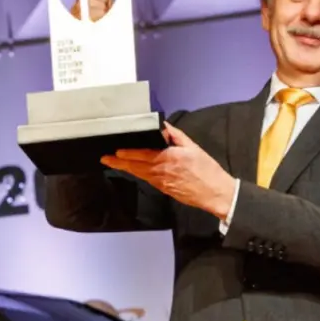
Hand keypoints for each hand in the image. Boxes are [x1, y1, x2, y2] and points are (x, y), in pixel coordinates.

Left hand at [102, 123, 235, 219]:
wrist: (214, 193)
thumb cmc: (206, 169)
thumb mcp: (193, 147)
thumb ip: (176, 136)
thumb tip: (163, 127)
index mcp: (166, 158)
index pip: (141, 155)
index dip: (126, 154)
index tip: (115, 151)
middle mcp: (160, 172)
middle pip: (135, 167)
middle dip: (119, 163)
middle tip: (105, 159)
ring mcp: (161, 183)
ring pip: (139, 174)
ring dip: (126, 169)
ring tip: (114, 164)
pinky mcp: (164, 190)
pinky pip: (147, 180)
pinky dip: (138, 174)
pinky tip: (134, 170)